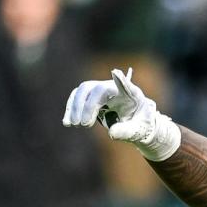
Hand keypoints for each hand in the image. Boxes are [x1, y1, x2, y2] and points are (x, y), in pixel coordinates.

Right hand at [62, 68, 180, 160]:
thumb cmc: (139, 125)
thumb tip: (112, 134)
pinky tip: (67, 122)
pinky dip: (71, 109)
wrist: (134, 122)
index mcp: (131, 95)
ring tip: (74, 124)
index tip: (116, 72)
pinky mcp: (91, 96)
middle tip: (84, 125)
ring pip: (83, 91)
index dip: (121, 80)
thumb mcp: (138, 131)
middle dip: (88, 106)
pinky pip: (77, 97)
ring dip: (75, 107)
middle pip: (96, 89)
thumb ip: (127, 132)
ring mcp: (101, 90)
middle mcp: (114, 88)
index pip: (126, 86)